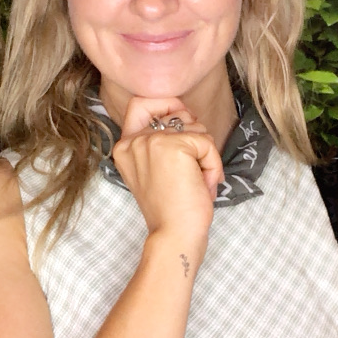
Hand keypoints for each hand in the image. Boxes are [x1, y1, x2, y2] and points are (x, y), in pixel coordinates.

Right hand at [113, 96, 221, 257]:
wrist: (174, 235)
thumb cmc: (171, 209)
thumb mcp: (155, 169)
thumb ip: (161, 141)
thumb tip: (185, 115)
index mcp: (124, 146)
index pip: (142, 102)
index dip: (167, 106)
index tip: (182, 128)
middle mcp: (133, 140)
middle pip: (178, 113)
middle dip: (195, 139)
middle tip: (191, 171)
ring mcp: (152, 141)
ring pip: (196, 128)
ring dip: (205, 155)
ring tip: (196, 181)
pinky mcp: (174, 146)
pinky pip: (207, 143)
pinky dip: (213, 164)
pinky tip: (203, 184)